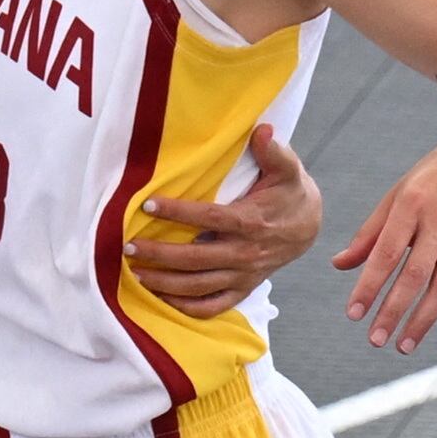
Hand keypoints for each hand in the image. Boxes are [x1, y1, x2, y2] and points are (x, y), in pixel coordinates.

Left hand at [127, 123, 321, 317]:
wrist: (308, 226)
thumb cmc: (288, 194)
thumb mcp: (287, 170)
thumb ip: (274, 151)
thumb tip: (262, 130)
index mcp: (252, 222)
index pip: (210, 219)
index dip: (178, 213)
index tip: (147, 205)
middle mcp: (246, 253)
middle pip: (196, 259)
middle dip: (159, 254)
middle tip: (127, 246)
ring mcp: (244, 275)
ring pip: (198, 286)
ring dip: (164, 283)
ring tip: (134, 273)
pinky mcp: (243, 289)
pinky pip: (212, 306)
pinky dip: (185, 307)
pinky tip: (160, 298)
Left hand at [332, 113, 436, 352]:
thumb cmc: (434, 177)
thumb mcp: (396, 196)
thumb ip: (370, 234)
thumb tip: (339, 265)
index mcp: (409, 207)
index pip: (385, 255)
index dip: (369, 286)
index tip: (354, 314)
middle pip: (415, 275)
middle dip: (393, 311)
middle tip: (375, 339)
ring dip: (424, 321)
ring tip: (403, 345)